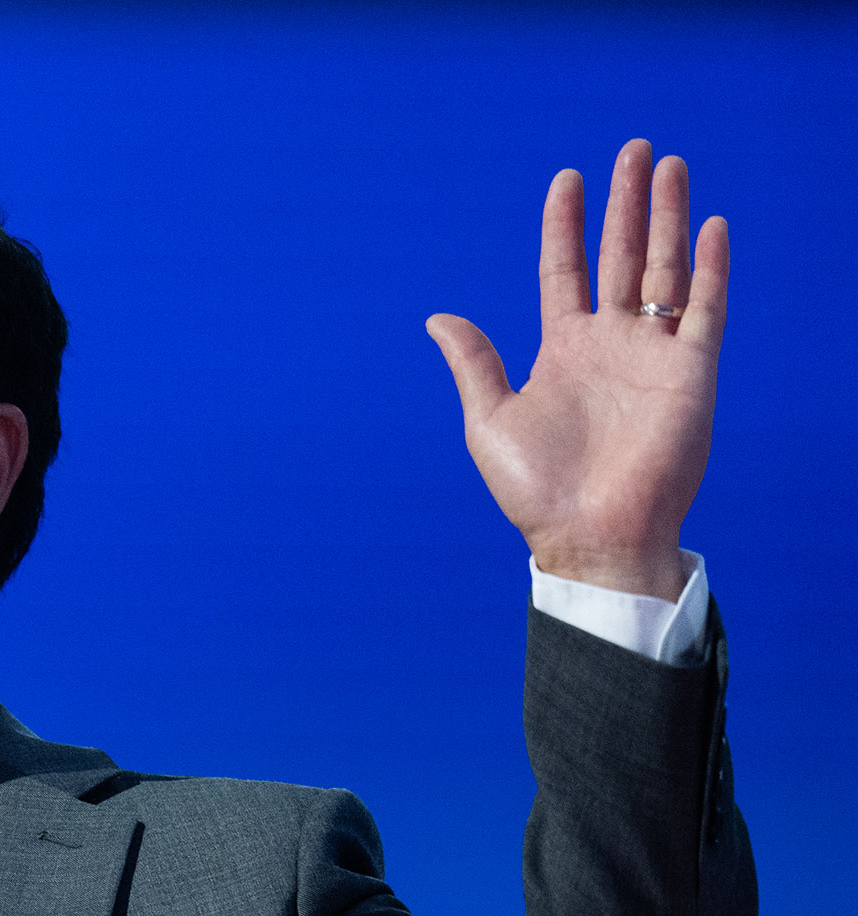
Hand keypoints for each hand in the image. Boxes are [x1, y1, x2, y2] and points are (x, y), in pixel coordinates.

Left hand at [427, 140, 727, 600]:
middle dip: (626, 203)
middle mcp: (610, 344)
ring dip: (667, 217)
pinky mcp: (691, 374)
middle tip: (633, 149)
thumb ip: (474, 363)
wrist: (589, 535)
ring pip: (664, 269)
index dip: (566, 225)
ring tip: (668, 165)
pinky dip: (708, 268)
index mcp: (562, 351)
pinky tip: (708, 226)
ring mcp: (653, 355)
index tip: (567, 178)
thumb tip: (437, 317)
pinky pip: (704, 310)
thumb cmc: (536, 490)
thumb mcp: (489, 419)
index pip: (565, 270)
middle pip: (621, 255)